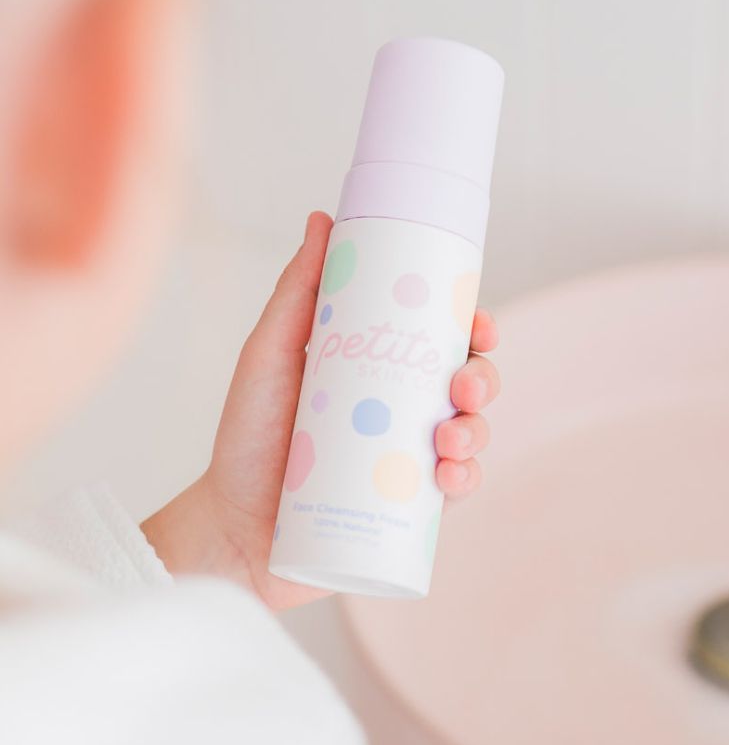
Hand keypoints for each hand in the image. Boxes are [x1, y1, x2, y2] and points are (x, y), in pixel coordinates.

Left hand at [141, 211, 500, 608]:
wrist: (230, 526)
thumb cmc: (248, 437)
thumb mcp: (269, 355)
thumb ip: (298, 291)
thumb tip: (323, 219)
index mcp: (382, 371)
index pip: (444, 342)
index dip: (474, 329)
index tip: (480, 324)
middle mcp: (404, 413)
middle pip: (469, 386)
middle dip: (483, 381)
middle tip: (463, 386)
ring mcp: (411, 461)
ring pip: (472, 436)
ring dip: (478, 431)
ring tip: (447, 439)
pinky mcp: (411, 510)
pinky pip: (457, 491)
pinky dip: (466, 480)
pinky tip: (449, 476)